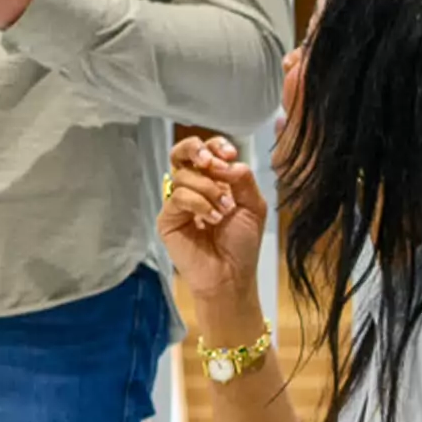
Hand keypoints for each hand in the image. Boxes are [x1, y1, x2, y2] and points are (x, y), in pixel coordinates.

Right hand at [158, 134, 267, 315]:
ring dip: (208, 189)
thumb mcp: (253, 205)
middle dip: (195, 150)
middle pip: (181, 153)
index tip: (230, 154)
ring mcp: (178, 203)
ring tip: (224, 210)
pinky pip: (178, 197)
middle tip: (209, 162)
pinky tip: (212, 219)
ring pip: (183, 175)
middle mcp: (194, 187)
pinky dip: (198, 204)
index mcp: (215, 181)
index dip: (216, 145)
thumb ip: (242, 178)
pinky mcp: (168, 219)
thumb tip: (222, 163)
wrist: (231, 276)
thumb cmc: (242, 244)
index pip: (208, 150)